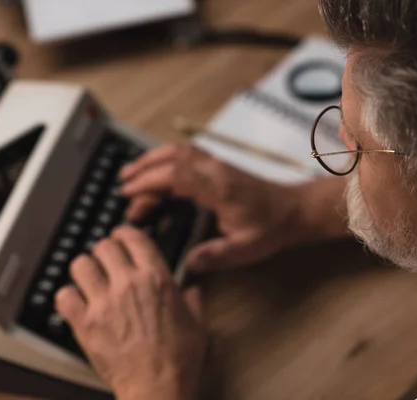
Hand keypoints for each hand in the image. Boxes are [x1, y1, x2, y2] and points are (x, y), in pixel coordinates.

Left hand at [55, 226, 205, 399]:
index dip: (124, 233)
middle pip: (104, 246)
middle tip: (107, 259)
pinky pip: (64, 296)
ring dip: (85, 269)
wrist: (157, 387)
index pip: (133, 237)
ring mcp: (103, 303)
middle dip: (105, 250)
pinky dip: (68, 296)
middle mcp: (128, 284)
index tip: (122, 237)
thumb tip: (191, 290)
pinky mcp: (85, 324)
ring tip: (90, 277)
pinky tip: (77, 302)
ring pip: (80, 265)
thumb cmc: (178, 359)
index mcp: (157, 278)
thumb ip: (193, 299)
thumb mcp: (197, 322)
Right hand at [120, 145, 319, 271]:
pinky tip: (157, 171)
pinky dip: (167, 159)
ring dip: (153, 160)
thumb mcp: (246, 248)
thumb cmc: (271, 228)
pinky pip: (188, 155)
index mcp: (219, 188)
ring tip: (131, 174)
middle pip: (173, 158)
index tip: (128, 192)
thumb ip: (217, 255)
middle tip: (123, 185)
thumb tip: (187, 264)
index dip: (149, 182)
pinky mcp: (220, 166)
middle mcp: (216, 170)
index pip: (177, 175)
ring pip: (180, 152)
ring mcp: (218, 165)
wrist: (294, 209)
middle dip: (144, 168)